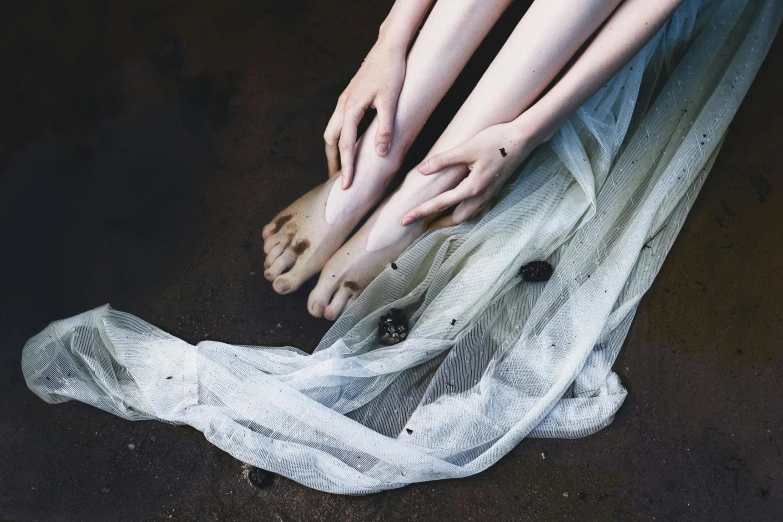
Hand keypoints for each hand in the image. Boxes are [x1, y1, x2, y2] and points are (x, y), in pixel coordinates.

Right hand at [324, 40, 405, 188]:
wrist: (389, 48)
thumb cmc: (392, 73)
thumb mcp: (391, 102)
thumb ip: (385, 129)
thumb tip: (380, 155)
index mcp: (351, 109)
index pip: (345, 146)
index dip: (346, 168)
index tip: (345, 186)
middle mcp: (343, 106)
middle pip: (330, 140)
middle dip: (333, 161)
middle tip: (338, 180)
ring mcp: (344, 101)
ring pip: (331, 130)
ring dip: (334, 149)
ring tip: (342, 165)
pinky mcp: (349, 97)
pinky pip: (338, 122)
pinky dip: (340, 137)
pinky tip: (349, 143)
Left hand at [402, 122, 543, 224]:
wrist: (524, 138)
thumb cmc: (496, 140)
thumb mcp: (467, 147)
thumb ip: (443, 160)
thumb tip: (421, 170)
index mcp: (473, 188)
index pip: (440, 204)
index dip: (420, 212)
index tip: (404, 219)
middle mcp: (482, 196)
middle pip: (456, 218)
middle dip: (438, 222)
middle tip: (420, 220)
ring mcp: (489, 194)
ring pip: (467, 214)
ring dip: (451, 216)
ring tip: (434, 213)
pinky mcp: (493, 189)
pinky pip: (475, 206)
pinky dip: (462, 209)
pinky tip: (456, 200)